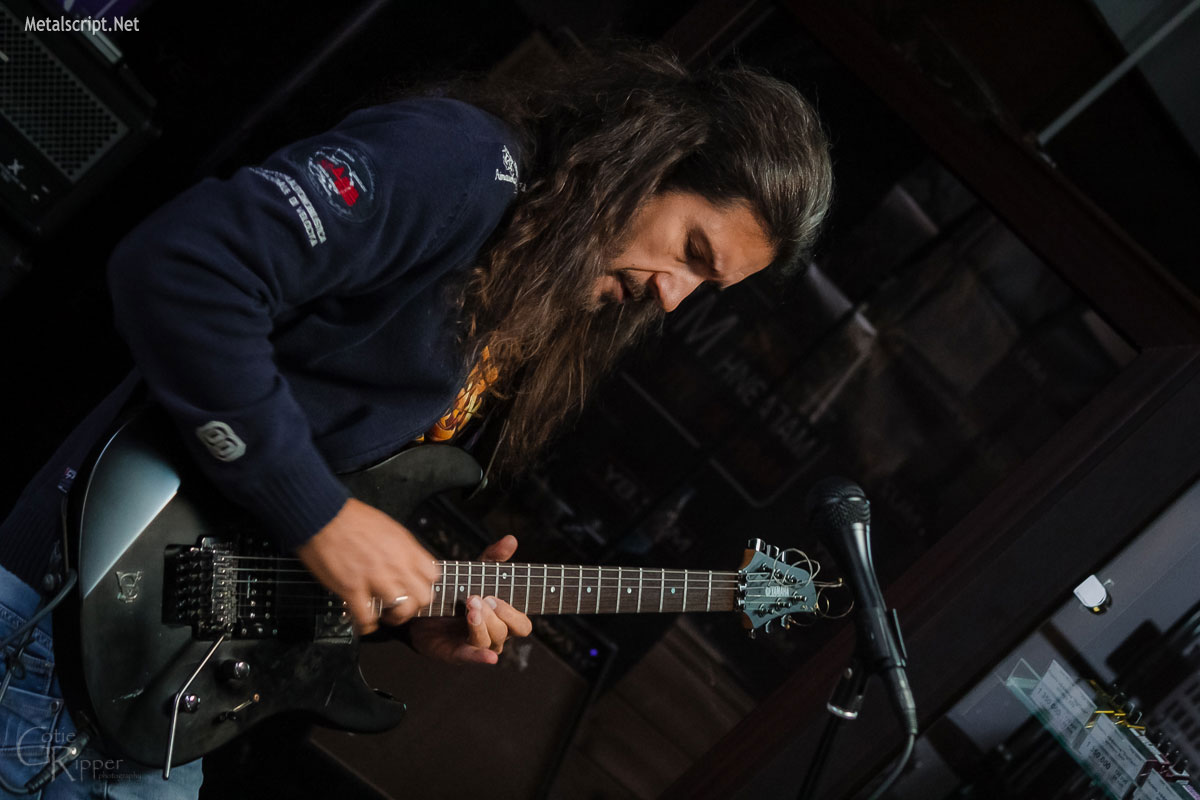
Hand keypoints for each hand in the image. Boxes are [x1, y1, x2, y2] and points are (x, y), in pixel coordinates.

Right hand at [296, 497, 439, 634]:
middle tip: (401, 606)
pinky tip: (363, 620)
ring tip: (382, 614)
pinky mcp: (352, 589)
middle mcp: (395, 565)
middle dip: (413, 605)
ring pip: (401, 610)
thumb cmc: (351, 518)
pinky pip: (367, 618)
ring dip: (392, 616)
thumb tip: (405, 561)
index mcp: (405, 549)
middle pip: (423, 598)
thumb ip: (401, 548)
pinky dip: (366, 624)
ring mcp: (375, 578)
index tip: (415, 589)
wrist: (323, 516)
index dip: (424, 586)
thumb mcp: (389, 527)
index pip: (432, 576)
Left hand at [407, 535, 532, 664]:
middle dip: (495, 616)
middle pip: (506, 632)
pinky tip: (489, 657)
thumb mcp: (475, 573)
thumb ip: (493, 558)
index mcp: (502, 620)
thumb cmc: (455, 593)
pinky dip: (481, 657)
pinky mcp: (456, 653)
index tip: (495, 597)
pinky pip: (472, 658)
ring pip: (489, 642)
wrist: (420, 607)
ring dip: (481, 624)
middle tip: (477, 599)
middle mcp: (493, 635)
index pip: (522, 625)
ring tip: (469, 608)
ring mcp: (476, 645)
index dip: (513, 613)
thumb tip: (511, 539)